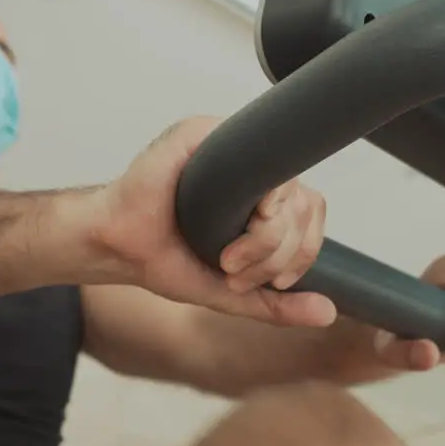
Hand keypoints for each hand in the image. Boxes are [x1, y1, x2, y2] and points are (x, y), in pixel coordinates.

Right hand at [96, 116, 336, 326]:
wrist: (116, 244)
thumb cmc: (163, 259)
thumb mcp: (229, 292)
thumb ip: (277, 305)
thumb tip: (328, 312)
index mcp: (260, 197)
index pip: (310, 212)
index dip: (303, 251)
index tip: (272, 280)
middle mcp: (249, 169)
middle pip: (305, 202)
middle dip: (278, 254)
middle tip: (235, 270)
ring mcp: (228, 147)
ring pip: (288, 185)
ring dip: (266, 240)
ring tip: (226, 258)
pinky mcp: (203, 133)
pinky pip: (256, 154)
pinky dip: (253, 201)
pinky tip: (225, 226)